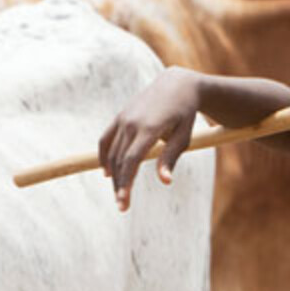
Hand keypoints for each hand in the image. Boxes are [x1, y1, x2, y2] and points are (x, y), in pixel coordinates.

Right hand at [98, 67, 201, 211]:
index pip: (131, 161)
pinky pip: (106, 139)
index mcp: (149, 128)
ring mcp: (123, 118)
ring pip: (111, 153)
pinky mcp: (119, 116)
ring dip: (113, 175)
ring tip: (120, 193)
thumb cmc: (185, 114)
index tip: (123, 204)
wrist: (177, 84)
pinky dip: (104, 156)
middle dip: (119, 185)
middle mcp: (132, 123)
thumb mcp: (184, 135)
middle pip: (119, 161)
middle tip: (122, 206)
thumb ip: (171, 157)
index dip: (125, 184)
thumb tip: (165, 181)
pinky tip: (107, 173)